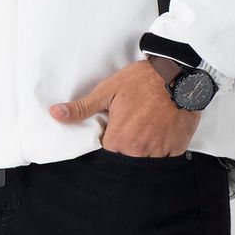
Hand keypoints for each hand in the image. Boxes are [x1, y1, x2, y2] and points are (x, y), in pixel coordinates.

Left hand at [49, 58, 201, 155]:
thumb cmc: (142, 81)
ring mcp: (159, 152)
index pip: (107, 152)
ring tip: (148, 125)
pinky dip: (162, 148)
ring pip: (146, 160)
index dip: (110, 138)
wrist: (178, 75)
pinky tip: (161, 130)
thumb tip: (56, 114)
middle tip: (134, 123)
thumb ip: (82, 108)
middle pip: (126, 158)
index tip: (115, 126)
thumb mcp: (107, 90)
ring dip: (145, 148)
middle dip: (127, 144)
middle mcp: (139, 150)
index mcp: (119, 139)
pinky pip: (165, 159)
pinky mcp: (177, 150)